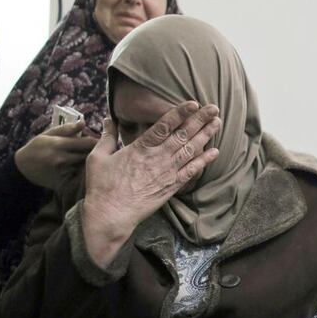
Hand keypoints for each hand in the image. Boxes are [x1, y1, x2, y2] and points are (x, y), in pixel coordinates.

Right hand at [15, 121, 98, 188]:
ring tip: (96, 159)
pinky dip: (85, 172)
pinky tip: (87, 170)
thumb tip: (84, 122)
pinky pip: (80, 176)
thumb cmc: (36, 148)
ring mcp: (64, 172)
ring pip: (87, 166)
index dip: (98, 141)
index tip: (103, 140)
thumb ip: (67, 129)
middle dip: (98, 152)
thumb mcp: (48, 134)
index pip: (88, 142)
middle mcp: (63, 159)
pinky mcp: (64, 182)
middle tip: (103, 150)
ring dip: (93, 163)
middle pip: (90, 155)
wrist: (22, 170)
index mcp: (59, 144)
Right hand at [82, 102, 220, 267]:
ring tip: (218, 123)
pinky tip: (215, 151)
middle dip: (200, 120)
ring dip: (205, 135)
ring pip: (190, 150)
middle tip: (214, 108)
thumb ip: (107, 137)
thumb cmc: (102, 186)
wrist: (111, 214)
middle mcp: (158, 158)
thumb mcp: (98, 157)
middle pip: (183, 135)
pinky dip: (204, 161)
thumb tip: (108, 120)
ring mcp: (167, 172)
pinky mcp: (171, 186)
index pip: (164, 125)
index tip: (193, 103)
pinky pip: (191, 171)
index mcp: (141, 148)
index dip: (180, 113)